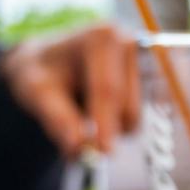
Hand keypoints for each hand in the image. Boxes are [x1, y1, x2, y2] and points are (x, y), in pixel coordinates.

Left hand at [1, 23, 140, 154]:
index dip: (105, 123)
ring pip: (135, 118)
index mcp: (103, 38)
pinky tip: (103, 110)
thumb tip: (79, 147)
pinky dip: (118, 125)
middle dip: (104, 128)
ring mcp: (147, 65)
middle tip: (76, 139)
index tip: (102, 151)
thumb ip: (57, 118)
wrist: (50, 62)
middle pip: (127, 107)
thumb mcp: (36, 92)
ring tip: (84, 112)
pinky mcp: (154, 82)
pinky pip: (140, 119)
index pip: (108, 89)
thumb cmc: (42, 71)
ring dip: (109, 128)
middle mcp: (133, 45)